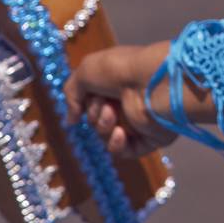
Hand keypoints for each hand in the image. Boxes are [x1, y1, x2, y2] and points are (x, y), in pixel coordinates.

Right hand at [65, 41, 173, 159]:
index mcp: (117, 81)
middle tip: (105, 104)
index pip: (93, 100)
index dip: (85, 102)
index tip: (83, 100)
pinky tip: (120, 133)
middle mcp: (128, 100)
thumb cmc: (119, 71)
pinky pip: (125, 151)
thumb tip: (71, 120)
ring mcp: (139, 120)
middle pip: (97, 119)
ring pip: (107, 135)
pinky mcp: (150, 138)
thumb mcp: (86, 71)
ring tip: (113, 115)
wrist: (152, 82)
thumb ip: (72, 94)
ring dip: (104, 127)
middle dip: (95, 113)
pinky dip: (117, 144)